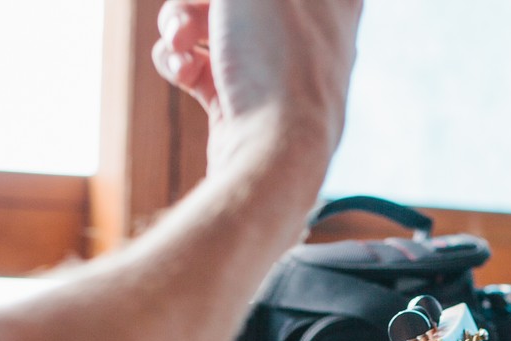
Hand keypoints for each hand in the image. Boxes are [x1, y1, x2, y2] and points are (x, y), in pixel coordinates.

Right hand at [152, 0, 361, 168]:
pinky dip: (181, 64)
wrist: (272, 154)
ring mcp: (270, 71)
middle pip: (236, 2)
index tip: (230, 5)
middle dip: (199, 1)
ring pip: (211, 27)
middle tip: (187, 17)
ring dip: (180, 25)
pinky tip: (181, 71)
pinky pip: (200, 68)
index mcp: (333, 0)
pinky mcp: (238, 104)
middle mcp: (308, 34)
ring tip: (177, 41)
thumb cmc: (278, 58)